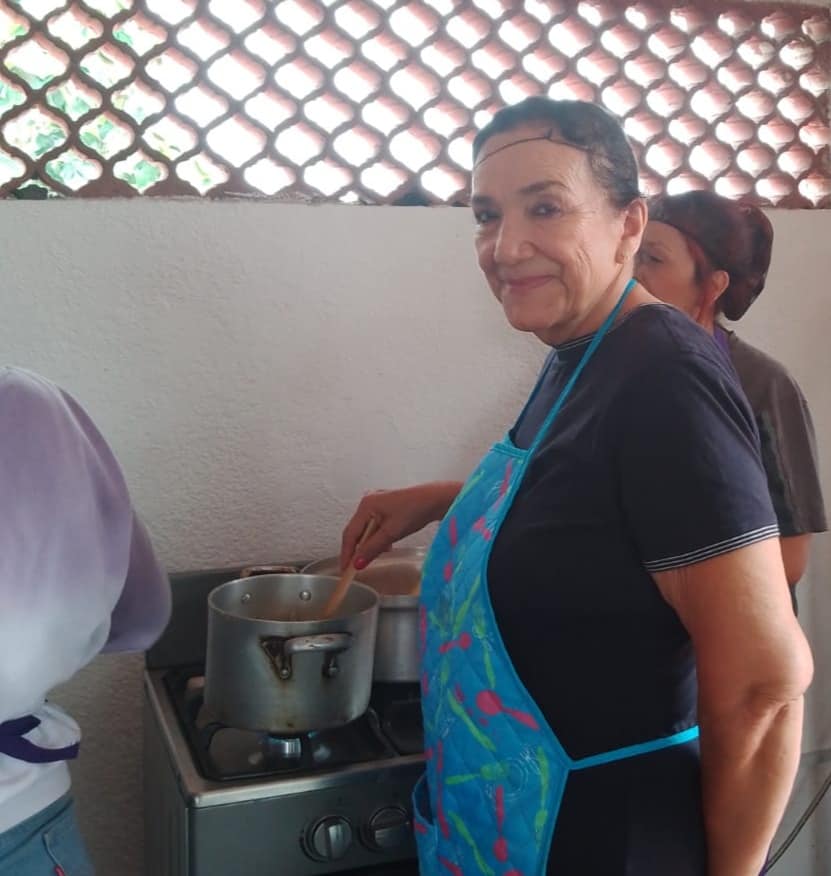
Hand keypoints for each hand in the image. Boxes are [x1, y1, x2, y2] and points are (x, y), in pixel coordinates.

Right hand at [339, 482, 461, 570]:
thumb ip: (372, 549)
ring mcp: (377, 503)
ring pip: (367, 529)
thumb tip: (357, 563)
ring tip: (376, 555)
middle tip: (357, 567)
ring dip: (370, 544)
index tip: (345, 569)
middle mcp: (368, 501)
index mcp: (366, 505)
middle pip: (357, 531)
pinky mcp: (386, 507)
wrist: (434, 500)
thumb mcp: (391, 533)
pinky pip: (375, 525)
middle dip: (358, 549)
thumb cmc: (415, 510)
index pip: (350, 534)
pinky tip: (387, 544)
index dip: (347, 553)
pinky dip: (378, 537)